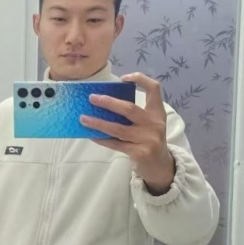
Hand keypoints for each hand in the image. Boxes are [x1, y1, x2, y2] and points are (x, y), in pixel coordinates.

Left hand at [80, 72, 174, 194]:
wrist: (160, 165)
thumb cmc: (148, 139)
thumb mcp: (148, 124)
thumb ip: (134, 113)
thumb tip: (103, 102)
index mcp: (157, 112)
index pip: (154, 88)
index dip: (140, 79)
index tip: (123, 79)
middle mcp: (155, 124)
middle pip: (129, 109)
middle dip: (108, 102)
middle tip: (92, 98)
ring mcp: (148, 139)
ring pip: (118, 129)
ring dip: (98, 123)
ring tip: (83, 118)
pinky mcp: (140, 153)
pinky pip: (116, 144)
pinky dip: (102, 139)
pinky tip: (92, 135)